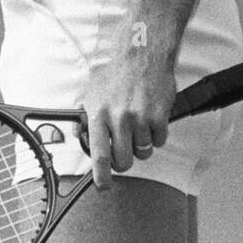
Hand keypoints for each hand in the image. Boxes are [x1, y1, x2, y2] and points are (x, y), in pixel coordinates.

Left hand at [82, 43, 176, 190]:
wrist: (142, 55)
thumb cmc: (116, 75)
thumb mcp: (93, 93)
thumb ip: (88, 119)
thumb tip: (83, 140)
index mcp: (99, 114)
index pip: (99, 155)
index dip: (102, 177)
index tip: (103, 186)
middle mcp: (119, 118)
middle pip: (124, 162)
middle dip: (125, 160)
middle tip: (125, 148)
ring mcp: (140, 118)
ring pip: (143, 152)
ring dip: (141, 144)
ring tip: (138, 125)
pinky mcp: (160, 116)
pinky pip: (159, 141)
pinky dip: (156, 135)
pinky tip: (151, 118)